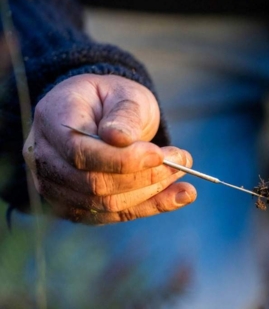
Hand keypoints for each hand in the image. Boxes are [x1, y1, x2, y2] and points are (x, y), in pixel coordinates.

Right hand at [23, 74, 195, 223]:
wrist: (103, 115)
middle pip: (93, 183)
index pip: (80, 152)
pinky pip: (115, 215)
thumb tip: (120, 138)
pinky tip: (182, 195)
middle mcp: (44, 157)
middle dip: (144, 177)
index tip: (159, 154)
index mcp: (52, 120)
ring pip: (106, 204)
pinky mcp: (78, 206)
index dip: (121, 160)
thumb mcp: (124, 94)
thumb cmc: (114, 100)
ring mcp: (57, 186)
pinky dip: (152, 206)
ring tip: (184, 175)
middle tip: (182, 161)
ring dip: (152, 193)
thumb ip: (124, 115)